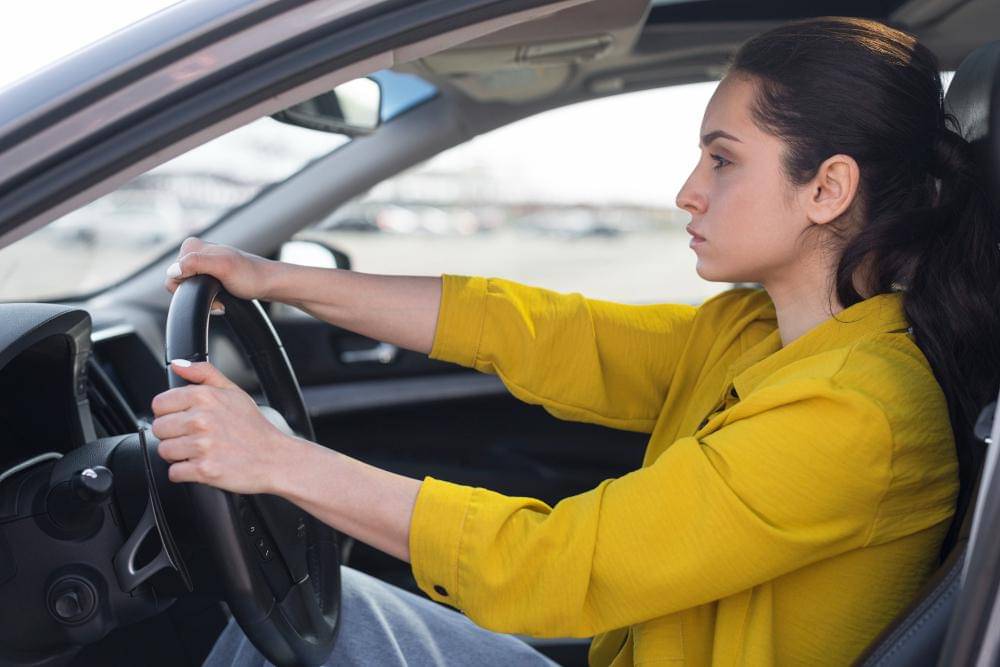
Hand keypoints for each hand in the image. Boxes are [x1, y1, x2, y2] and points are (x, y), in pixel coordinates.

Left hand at [152, 359, 300, 494]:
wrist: (275, 458)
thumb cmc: (255, 427)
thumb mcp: (234, 392)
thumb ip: (204, 373)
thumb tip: (178, 366)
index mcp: (205, 397)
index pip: (159, 404)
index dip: (169, 413)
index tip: (183, 419)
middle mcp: (201, 420)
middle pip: (159, 429)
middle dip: (173, 435)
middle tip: (194, 437)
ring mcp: (202, 446)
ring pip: (164, 451)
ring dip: (178, 455)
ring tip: (199, 452)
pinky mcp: (204, 470)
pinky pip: (174, 473)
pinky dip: (185, 473)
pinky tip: (202, 465)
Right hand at [165, 237, 276, 304]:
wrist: (269, 283)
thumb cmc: (250, 276)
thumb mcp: (222, 267)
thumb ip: (196, 264)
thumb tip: (173, 270)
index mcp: (191, 246)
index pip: (172, 275)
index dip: (188, 288)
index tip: (210, 288)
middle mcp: (194, 252)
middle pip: (180, 282)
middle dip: (197, 293)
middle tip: (218, 294)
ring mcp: (202, 263)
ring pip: (189, 288)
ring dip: (204, 297)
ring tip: (222, 296)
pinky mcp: (209, 273)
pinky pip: (198, 290)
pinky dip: (209, 297)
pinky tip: (222, 297)